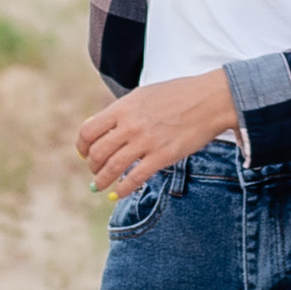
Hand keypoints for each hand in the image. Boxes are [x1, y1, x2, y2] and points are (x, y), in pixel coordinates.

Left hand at [75, 71, 238, 199]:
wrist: (209, 100)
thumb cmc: (177, 95)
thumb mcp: (143, 95)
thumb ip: (121, 111)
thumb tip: (99, 127)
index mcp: (123, 108)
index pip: (88, 131)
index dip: (81, 146)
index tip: (83, 154)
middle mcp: (131, 124)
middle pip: (97, 152)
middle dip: (92, 166)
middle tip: (94, 171)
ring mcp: (146, 141)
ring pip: (113, 167)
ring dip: (101, 180)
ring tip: (99, 186)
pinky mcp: (163, 156)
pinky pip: (136, 178)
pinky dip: (123, 189)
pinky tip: (118, 193)